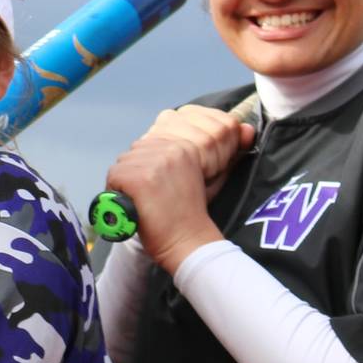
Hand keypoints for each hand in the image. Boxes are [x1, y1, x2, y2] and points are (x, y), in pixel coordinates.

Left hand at [102, 106, 254, 275]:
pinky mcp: (135, 177)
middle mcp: (170, 147)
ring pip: (127, 159)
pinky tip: (134, 204)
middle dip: (143, 163)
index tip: (162, 167)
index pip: (168, 119)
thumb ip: (222, 150)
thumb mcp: (214, 174)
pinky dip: (118, 191)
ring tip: (147, 197)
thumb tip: (247, 128)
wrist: (188, 243)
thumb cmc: (196, 212)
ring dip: (130, 177)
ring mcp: (151, 161)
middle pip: (143, 143)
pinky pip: (115, 177)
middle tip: (156, 188)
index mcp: (189, 145)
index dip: (159, 144)